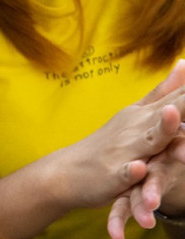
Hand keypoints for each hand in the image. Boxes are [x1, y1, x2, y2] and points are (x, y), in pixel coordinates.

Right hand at [53, 69, 184, 215]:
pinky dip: (133, 170)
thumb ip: (162, 92)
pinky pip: (125, 173)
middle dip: (184, 104)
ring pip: (151, 139)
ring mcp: (126, 150)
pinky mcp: (113, 175)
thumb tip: (184, 62)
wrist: (66, 172)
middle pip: (170, 111)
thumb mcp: (136, 114)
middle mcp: (139, 127)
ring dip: (163, 127)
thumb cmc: (106, 144)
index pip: (180, 95)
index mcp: (148, 113)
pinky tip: (140, 168)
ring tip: (172, 113)